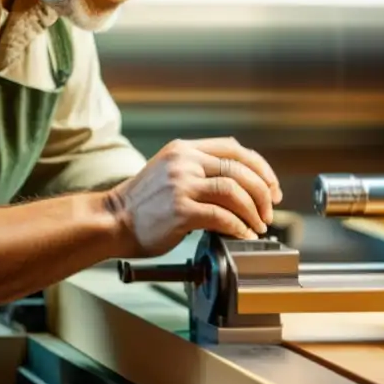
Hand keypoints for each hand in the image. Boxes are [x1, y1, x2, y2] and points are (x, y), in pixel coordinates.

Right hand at [104, 137, 283, 257]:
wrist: (112, 221)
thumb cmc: (142, 204)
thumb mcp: (170, 171)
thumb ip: (200, 170)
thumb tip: (242, 186)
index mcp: (184, 150)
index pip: (235, 149)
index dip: (261, 168)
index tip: (272, 187)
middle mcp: (184, 162)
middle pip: (240, 169)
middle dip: (263, 192)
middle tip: (268, 211)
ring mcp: (182, 185)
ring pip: (234, 190)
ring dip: (253, 211)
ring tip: (257, 225)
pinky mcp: (180, 210)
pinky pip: (222, 216)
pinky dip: (238, 226)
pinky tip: (241, 233)